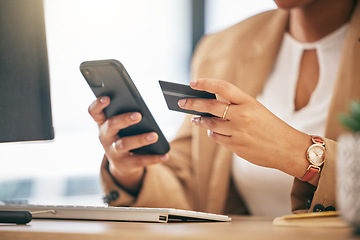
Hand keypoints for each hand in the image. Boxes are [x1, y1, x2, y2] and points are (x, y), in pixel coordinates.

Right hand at [88, 96, 168, 192]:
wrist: (122, 163)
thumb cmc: (123, 135)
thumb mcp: (122, 126)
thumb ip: (127, 114)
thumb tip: (143, 110)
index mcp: (103, 123)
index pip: (94, 112)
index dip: (98, 105)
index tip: (107, 98)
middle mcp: (105, 137)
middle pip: (111, 125)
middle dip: (124, 119)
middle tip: (139, 115)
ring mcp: (113, 151)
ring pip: (124, 144)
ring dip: (140, 139)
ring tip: (154, 135)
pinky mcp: (124, 164)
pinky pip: (139, 160)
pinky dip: (153, 158)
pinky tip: (164, 155)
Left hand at [178, 78, 309, 178]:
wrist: (288, 149)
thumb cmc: (271, 126)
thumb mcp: (256, 110)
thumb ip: (235, 107)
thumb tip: (208, 108)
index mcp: (249, 102)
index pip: (222, 87)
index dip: (205, 83)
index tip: (192, 82)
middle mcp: (242, 116)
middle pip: (210, 107)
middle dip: (192, 104)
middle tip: (182, 102)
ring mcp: (238, 133)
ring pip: (210, 125)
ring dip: (201, 121)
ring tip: (196, 119)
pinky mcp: (236, 147)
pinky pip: (217, 138)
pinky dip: (213, 133)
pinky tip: (213, 131)